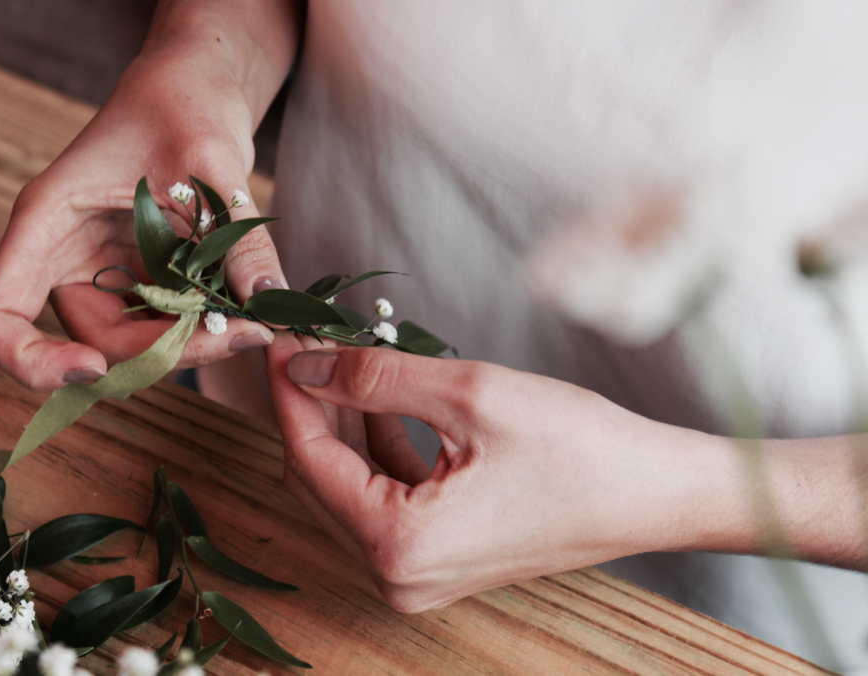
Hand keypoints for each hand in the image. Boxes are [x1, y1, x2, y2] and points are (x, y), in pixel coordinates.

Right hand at [0, 1, 299, 390]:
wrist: (196, 89)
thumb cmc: (181, 104)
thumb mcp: (212, 162)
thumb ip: (236, 233)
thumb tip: (266, 297)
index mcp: (47, 224)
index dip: (30, 360)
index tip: (92, 368)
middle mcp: (65, 259)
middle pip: (90, 343)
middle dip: (162, 353)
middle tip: (241, 334)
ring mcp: (103, 274)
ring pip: (134, 346)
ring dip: (190, 347)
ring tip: (254, 325)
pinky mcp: (141, 280)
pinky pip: (163, 327)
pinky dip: (202, 330)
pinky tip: (246, 313)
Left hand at [266, 332, 734, 611]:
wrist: (654, 492)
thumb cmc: (581, 448)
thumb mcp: (469, 395)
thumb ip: (375, 378)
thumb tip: (306, 365)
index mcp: (400, 544)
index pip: (309, 460)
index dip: (290, 393)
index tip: (281, 339)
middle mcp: (399, 575)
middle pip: (320, 480)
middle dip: (312, 408)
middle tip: (310, 342)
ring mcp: (418, 573)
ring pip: (350, 486)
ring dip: (345, 423)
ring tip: (348, 357)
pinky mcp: (439, 558)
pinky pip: (386, 498)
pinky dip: (380, 448)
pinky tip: (385, 398)